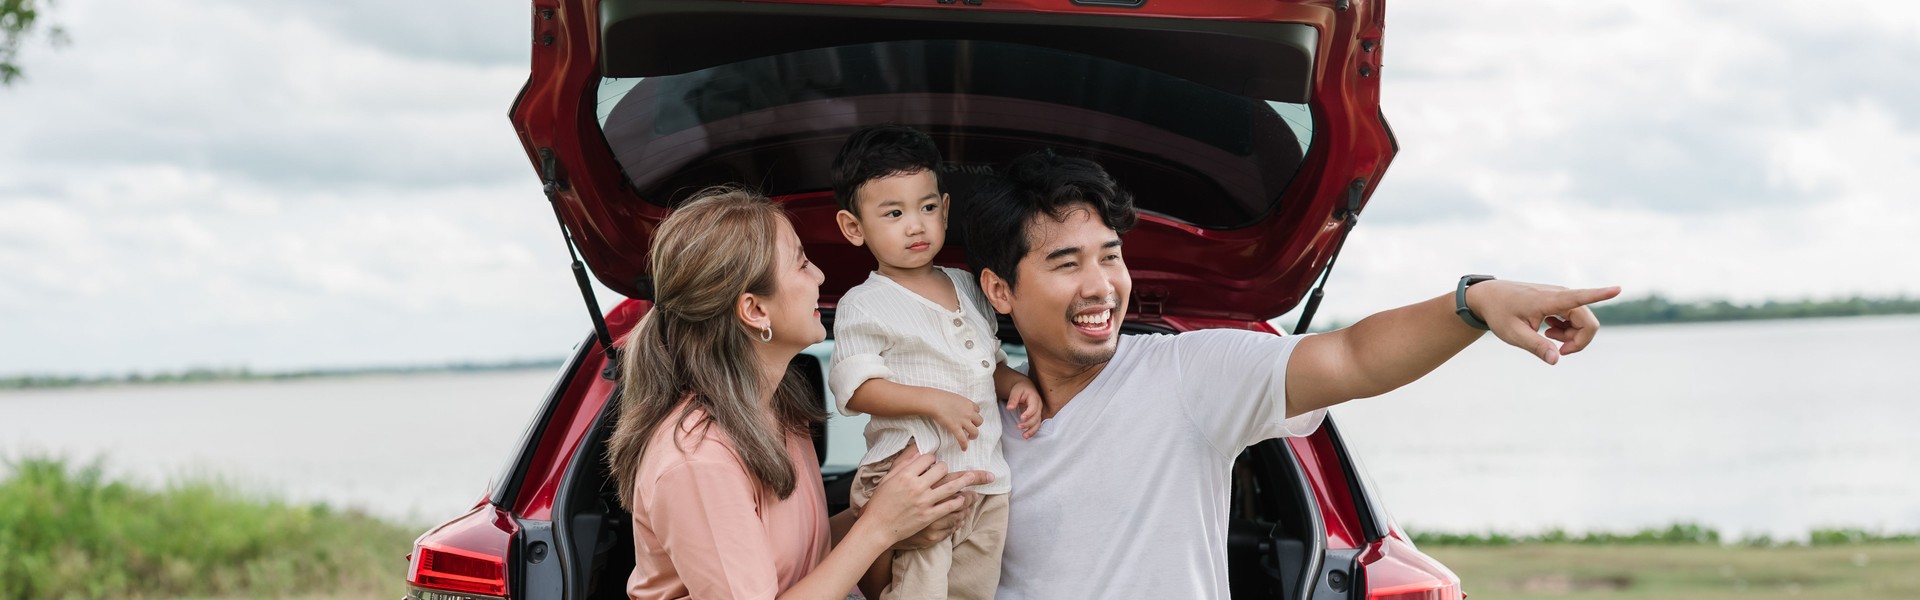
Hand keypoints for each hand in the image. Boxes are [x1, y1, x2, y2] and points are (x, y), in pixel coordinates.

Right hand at [857, 447, 992, 544]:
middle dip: (946, 468)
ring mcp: (924, 502)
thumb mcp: (888, 478)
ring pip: (950, 487)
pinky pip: (948, 506)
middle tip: (947, 470)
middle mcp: (916, 486)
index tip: (932, 462)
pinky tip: (962, 499)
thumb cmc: (880, 502)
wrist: (877, 527)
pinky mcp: (928, 516)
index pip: (927, 458)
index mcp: (905, 475)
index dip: (932, 459)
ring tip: (973, 478)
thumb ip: (903, 463)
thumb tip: (916, 447)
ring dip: (964, 481)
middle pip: (941, 469)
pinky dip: (957, 501)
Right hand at [924, 388, 983, 450]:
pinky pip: (963, 439)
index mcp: (968, 403)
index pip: (978, 410)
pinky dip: (964, 445)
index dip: (974, 414)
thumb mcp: (956, 397)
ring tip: (970, 437)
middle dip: (976, 425)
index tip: (970, 417)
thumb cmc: (941, 397)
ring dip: (974, 435)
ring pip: (975, 431)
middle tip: (970, 427)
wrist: (934, 401)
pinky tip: (964, 449)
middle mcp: (968, 412)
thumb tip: (959, 408)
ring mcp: (963, 421)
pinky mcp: (955, 428)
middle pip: (979, 421)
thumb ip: (960, 403)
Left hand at [1004, 380, 1042, 438]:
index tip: (1021, 418)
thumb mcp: (1016, 391)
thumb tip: (1009, 408)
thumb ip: (1013, 399)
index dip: (1029, 413)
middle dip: (1028, 423)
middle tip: (1018, 427)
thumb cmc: (1021, 388)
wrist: (1026, 387)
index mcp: (1035, 398)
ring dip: (1032, 430)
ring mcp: (1038, 412)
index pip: (1033, 407)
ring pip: (1038, 423)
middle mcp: (1039, 406)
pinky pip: (1036, 425)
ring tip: (1024, 436)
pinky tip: (1026, 436)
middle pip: (1036, 417)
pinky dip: (1032, 431)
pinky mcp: (1036, 416)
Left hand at [1465, 280, 1621, 364]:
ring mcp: (1561, 296)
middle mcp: (1560, 295)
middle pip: (1588, 322)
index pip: (1580, 297)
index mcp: (1550, 300)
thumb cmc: (1500, 314)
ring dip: (1572, 336)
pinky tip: (1549, 329)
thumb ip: (1536, 347)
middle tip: (1559, 351)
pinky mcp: (1560, 300)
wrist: (1489, 297)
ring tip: (1548, 337)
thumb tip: (1556, 360)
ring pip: (1583, 322)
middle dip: (1579, 341)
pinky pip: (1576, 318)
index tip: (1618, 288)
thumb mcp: (1514, 334)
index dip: (1601, 294)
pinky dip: (1567, 329)